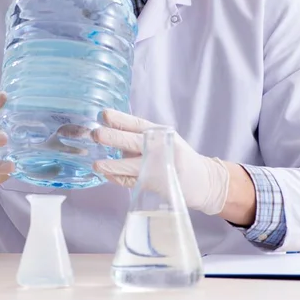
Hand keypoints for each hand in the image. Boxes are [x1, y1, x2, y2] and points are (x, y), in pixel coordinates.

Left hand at [92, 109, 229, 214]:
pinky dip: (118, 179)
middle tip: (96, 134)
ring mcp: (158, 168)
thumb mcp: (165, 139)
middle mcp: (160, 148)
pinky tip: (107, 174)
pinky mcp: (156, 185)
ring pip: (131, 166)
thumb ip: (142, 137)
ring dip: (112, 165)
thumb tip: (111, 133)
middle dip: (113, 138)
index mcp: (161, 134)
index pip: (137, 124)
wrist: (203, 181)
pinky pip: (132, 182)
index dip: (120, 119)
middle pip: (133, 142)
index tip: (104, 114)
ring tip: (97, 164)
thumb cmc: (177, 156)